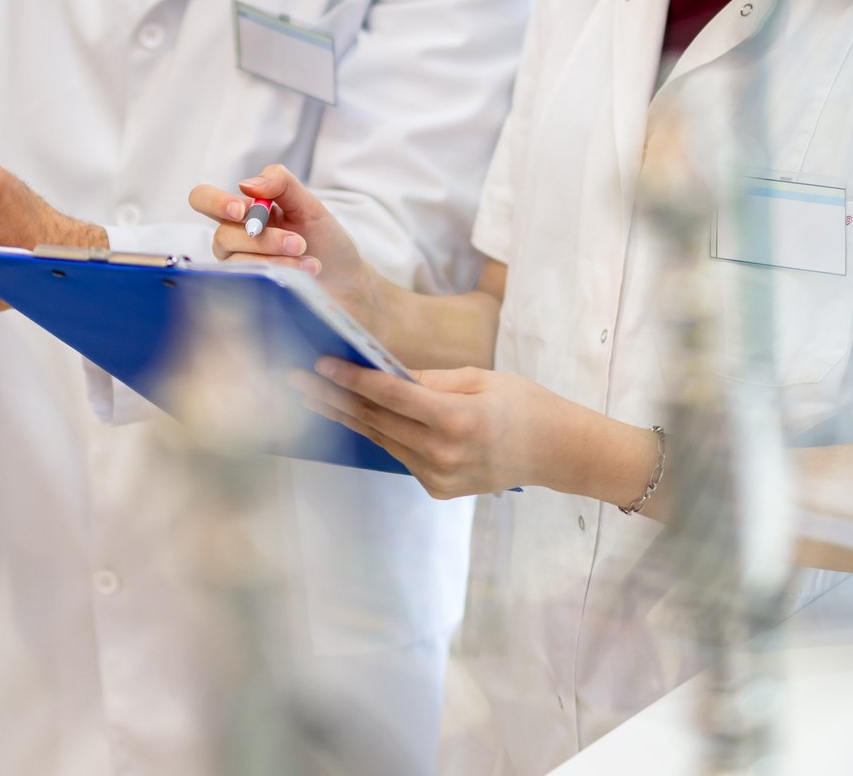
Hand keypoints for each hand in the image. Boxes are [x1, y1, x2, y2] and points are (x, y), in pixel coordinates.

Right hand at [188, 165, 381, 326]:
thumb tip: (246, 184)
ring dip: (278, 257)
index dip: (215, 202)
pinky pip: (250, 281)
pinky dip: (281, 273)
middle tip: (297, 241)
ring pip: (238, 262)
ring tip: (310, 259)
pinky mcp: (250, 291)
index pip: (203, 199)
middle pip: (222, 234)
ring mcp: (240, 268)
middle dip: (263, 239)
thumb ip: (281, 183)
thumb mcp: (309, 205)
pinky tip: (306, 272)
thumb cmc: (325, 240)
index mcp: (243, 212)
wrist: (346, 281)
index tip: (243, 209)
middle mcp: (234, 240)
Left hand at [293, 359, 573, 500]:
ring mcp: (439, 477)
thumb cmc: (522, 404)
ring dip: (346, 416)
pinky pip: (399, 454)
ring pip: (381, 439)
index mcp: (457, 419)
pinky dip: (379, 433)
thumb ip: (428, 379)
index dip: (352, 379)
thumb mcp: (479, 378)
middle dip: (333, 398)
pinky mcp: (437, 489)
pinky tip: (353, 415)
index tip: (321, 363)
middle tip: (297, 379)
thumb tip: (382, 371)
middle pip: (376, 420)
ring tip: (313, 396)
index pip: (392, 395)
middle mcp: (444, 453)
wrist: (555, 452)